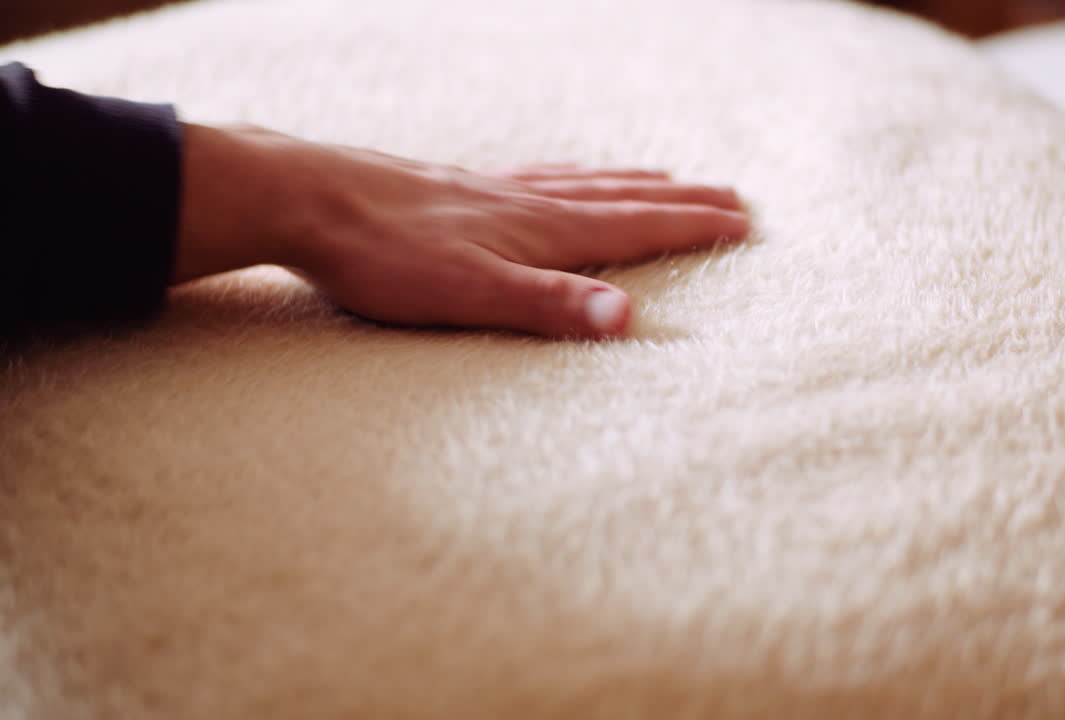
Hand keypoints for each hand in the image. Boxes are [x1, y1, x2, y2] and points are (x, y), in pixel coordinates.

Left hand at [176, 124, 748, 337]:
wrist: (306, 200)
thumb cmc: (385, 256)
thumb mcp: (472, 295)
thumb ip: (551, 307)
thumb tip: (630, 322)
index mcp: (540, 230)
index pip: (634, 226)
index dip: (691, 225)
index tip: (742, 220)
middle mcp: (525, 202)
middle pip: (620, 196)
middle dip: (678, 200)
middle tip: (728, 195)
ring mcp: (492, 191)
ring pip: (580, 182)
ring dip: (631, 183)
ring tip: (661, 178)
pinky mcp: (456, 189)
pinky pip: (536, 176)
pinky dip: (570, 175)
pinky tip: (558, 180)